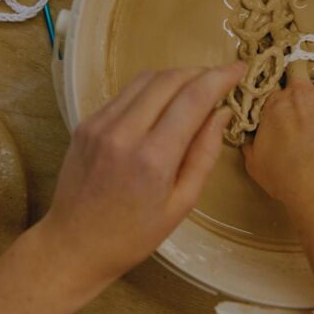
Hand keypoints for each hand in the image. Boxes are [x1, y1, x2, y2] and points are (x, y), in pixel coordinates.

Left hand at [42, 63, 242, 285]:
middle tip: (221, 80)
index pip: (193, 98)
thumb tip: (221, 113)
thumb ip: (204, 154)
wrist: (73, 244)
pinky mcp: (87, 123)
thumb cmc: (132, 235)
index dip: (220, 77)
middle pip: (169, 79)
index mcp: (153, 157)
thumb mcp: (181, 204)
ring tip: (195, 89)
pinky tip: (163, 104)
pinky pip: (125, 93)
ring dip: (175, 76)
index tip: (240, 69)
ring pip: (145, 79)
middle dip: (200, 72)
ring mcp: (100, 124)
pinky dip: (150, 90)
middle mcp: (124, 132)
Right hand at [244, 61, 313, 206]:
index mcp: (275, 105)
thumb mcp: (256, 164)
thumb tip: (247, 140)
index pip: (274, 87)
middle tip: (305, 75)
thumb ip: (251, 147)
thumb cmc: (285, 174)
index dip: (279, 91)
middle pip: (299, 67)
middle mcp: (300, 93)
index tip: (282, 95)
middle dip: (302, 69)